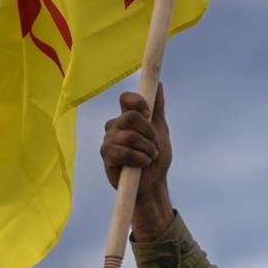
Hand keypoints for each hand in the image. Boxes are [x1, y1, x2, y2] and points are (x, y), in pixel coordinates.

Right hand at [100, 83, 173, 239]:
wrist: (153, 184)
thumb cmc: (156, 158)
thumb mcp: (161, 131)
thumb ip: (158, 108)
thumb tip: (158, 84)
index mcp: (127, 117)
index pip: (126, 98)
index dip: (138, 102)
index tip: (150, 114)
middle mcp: (116, 126)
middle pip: (130, 117)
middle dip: (148, 133)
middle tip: (154, 145)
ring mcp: (109, 141)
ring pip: (129, 136)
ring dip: (147, 149)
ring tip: (150, 158)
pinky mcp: (106, 156)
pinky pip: (122, 152)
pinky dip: (139, 158)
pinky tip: (143, 164)